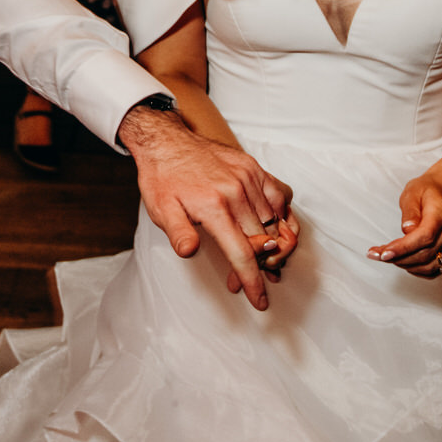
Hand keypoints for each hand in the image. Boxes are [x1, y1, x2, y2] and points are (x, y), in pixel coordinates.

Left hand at [119, 105, 292, 310]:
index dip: (252, 281)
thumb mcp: (160, 209)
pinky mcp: (254, 167)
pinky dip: (281, 214)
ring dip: (271, 245)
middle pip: (262, 242)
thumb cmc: (163, 178)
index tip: (259, 300)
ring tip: (257, 256)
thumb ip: (178, 232)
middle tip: (240, 278)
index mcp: (213, 206)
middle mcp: (236, 191)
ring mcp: (249, 177)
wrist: (167, 141)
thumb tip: (190, 252)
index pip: (242, 253)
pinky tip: (269, 225)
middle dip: (257, 267)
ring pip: (275, 221)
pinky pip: (280, 194)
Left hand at [367, 171, 441, 278]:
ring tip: (386, 256)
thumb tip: (407, 230)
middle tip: (375, 254)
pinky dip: (416, 269)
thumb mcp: (413, 191)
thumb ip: (410, 211)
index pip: (424, 236)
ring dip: (404, 265)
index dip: (403, 248)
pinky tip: (402, 261)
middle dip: (397, 258)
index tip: (384, 254)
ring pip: (429, 266)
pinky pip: (435, 269)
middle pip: (425, 254)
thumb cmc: (427, 191)